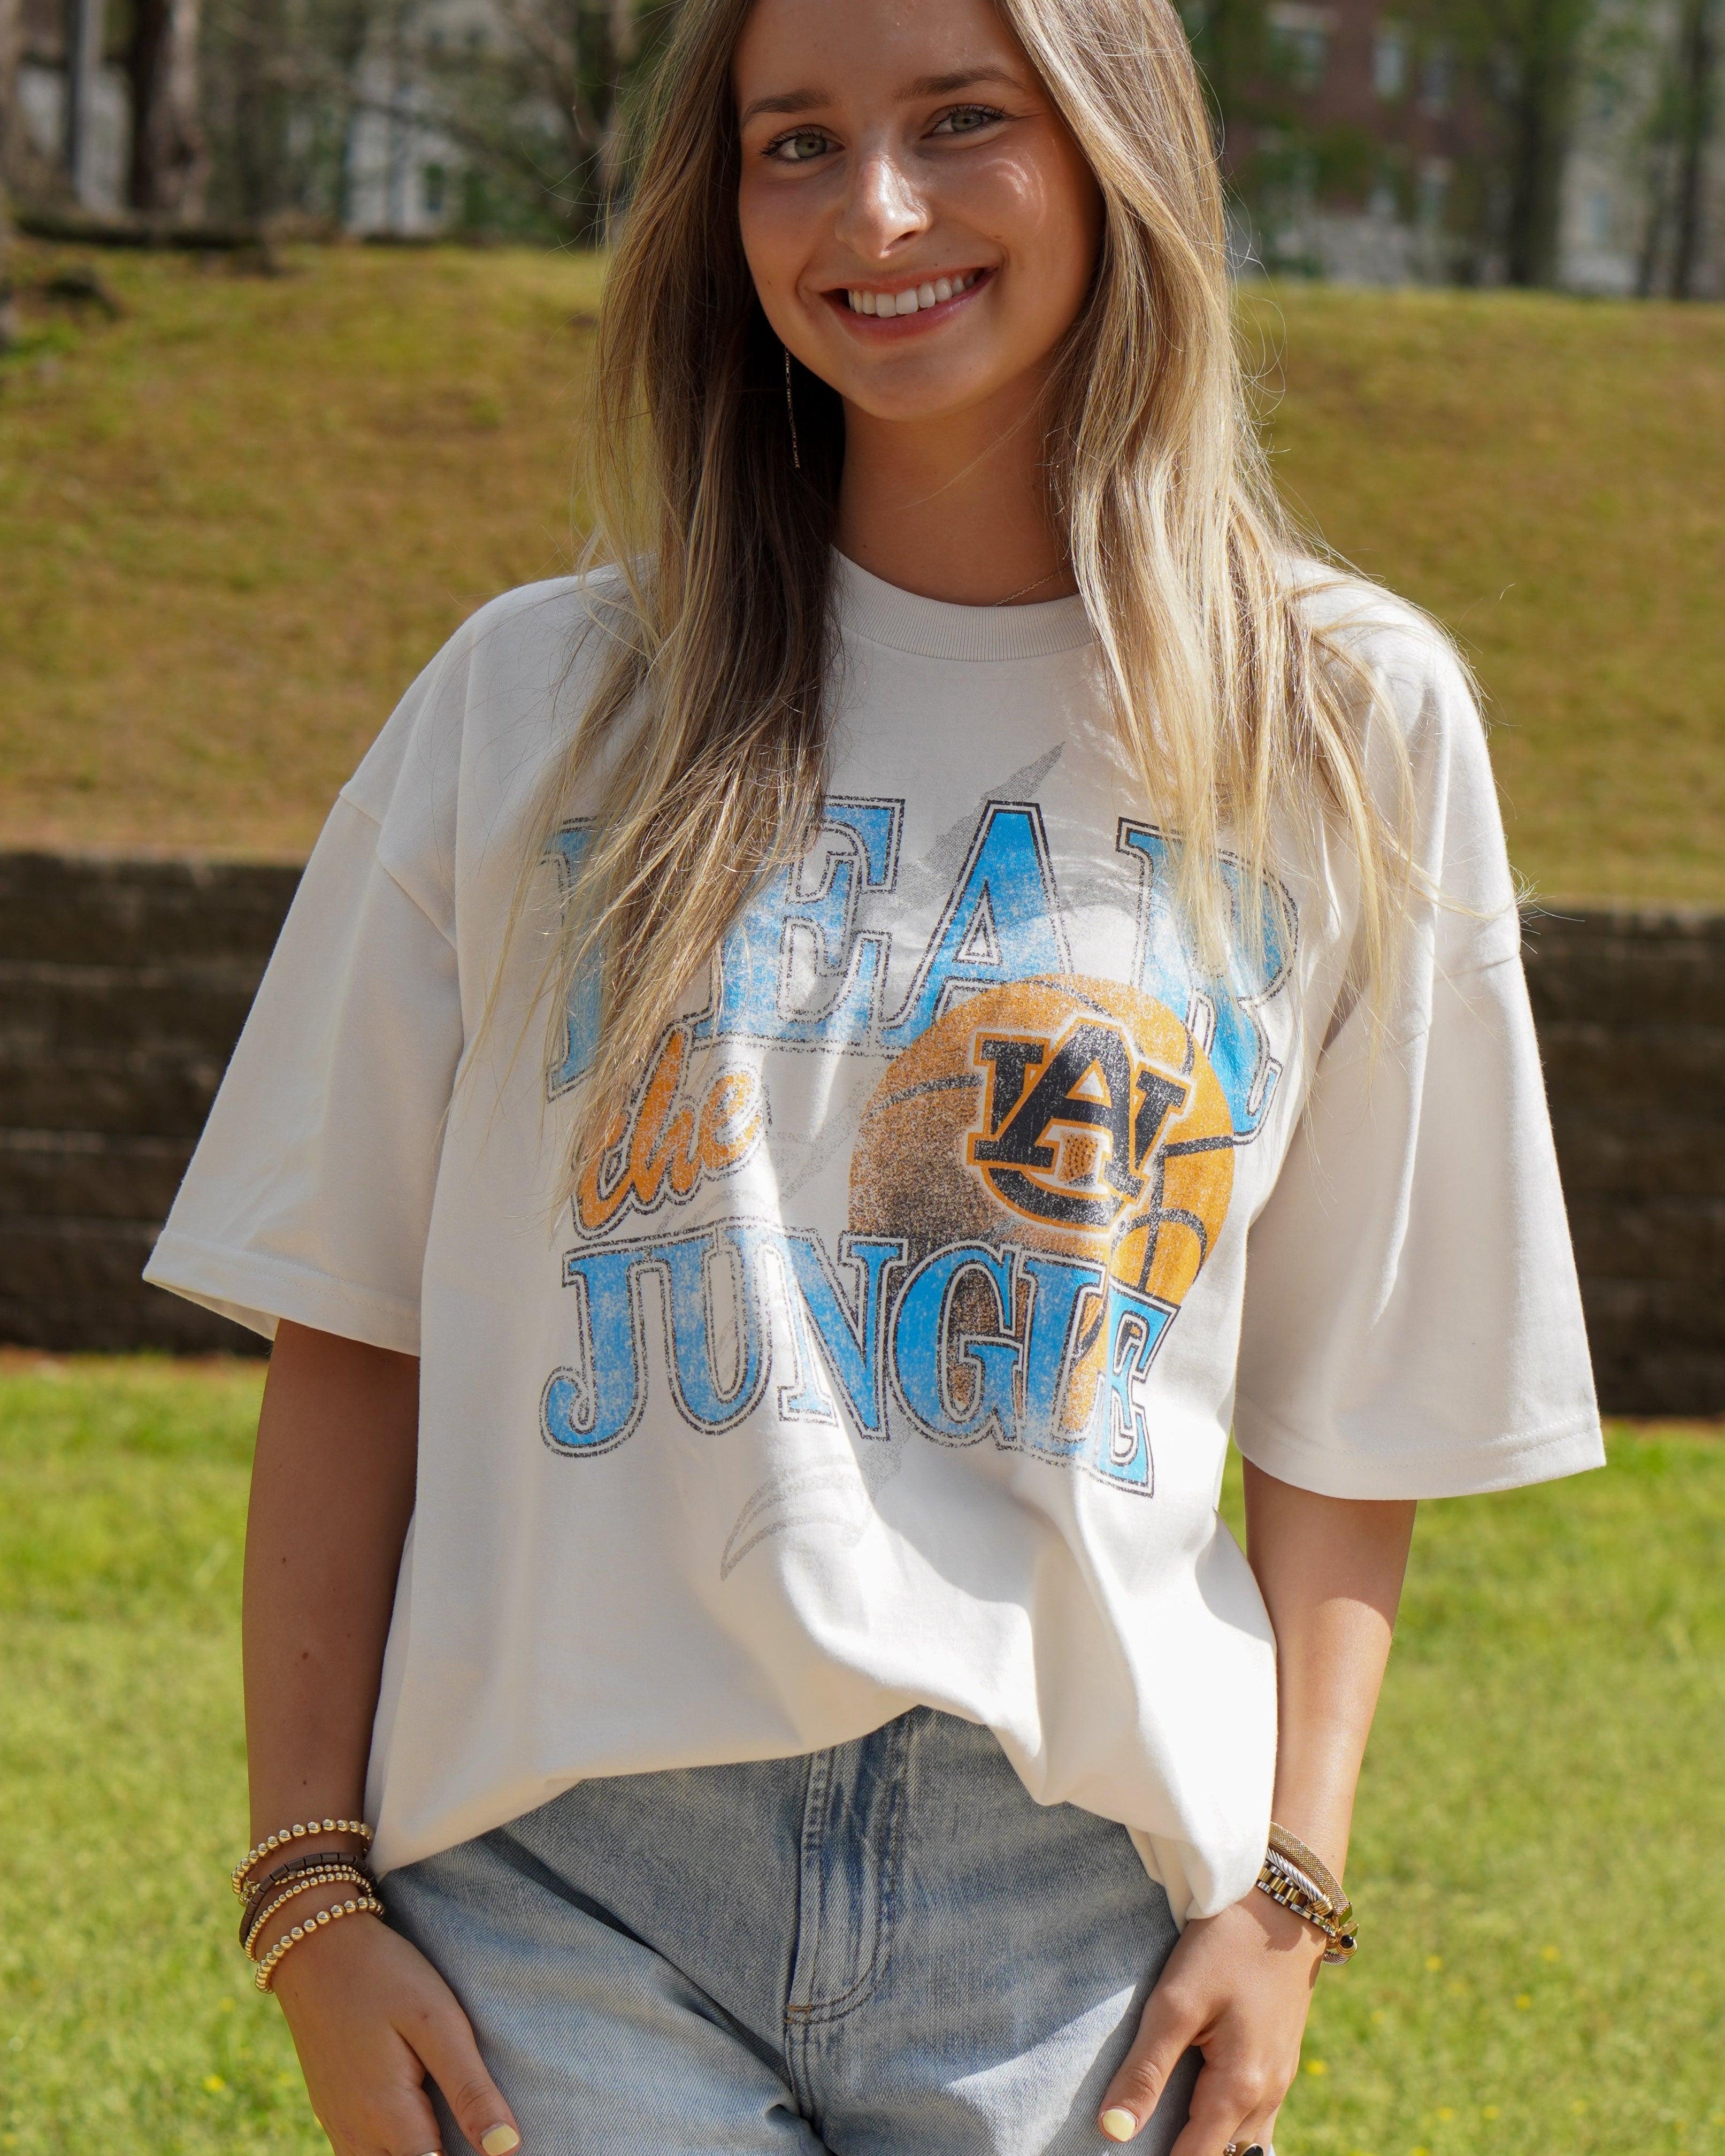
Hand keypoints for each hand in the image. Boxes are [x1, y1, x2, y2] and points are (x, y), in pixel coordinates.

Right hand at [270, 1907, 522, 2155]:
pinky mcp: (332, 2113)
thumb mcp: (437, 2021)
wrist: (316, 1948)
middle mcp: (356, 2135)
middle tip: (477, 2131)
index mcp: (387, 2116)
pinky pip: (363, 2154)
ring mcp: (338, 2127)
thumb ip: (470, 2089)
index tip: (498, 2145)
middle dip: (444, 2155)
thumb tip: (506, 2149)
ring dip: (419, 2153)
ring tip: (452, 2130)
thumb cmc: (384, 1976)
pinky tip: (419, 2126)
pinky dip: (395, 2149)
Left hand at [1097, 1890, 1324, 2152]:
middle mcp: (1267, 2097)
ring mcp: (1279, 2082)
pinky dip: (1226, 2126)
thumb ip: (1145, 2070)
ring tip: (1161, 2126)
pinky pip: (1254, 2118)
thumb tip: (1113, 2132)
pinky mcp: (1279, 2063)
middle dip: (1183, 2154)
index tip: (1122, 2154)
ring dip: (1207, 2143)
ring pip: (1244, 2144)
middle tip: (1138, 2138)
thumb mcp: (1176, 2001)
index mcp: (1240, 2088)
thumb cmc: (1227, 1945)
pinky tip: (1195, 2107)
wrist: (1285, 1902)